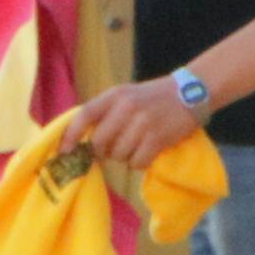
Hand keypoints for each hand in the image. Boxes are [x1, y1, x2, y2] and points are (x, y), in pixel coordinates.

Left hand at [66, 77, 201, 171]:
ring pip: (118, 156)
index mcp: (115, 95)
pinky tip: (149, 150)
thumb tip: (81, 139)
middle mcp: (126, 107)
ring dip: (125, 157)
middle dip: (103, 152)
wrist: (191, 92)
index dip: (70, 135)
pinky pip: (137, 162)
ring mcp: (142, 123)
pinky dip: (140, 162)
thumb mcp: (126, 96)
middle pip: (99, 143)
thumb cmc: (153, 98)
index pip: (84, 115)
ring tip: (138, 144)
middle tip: (115, 148)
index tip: (64, 151)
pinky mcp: (158, 138)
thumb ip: (105, 112)